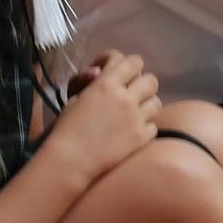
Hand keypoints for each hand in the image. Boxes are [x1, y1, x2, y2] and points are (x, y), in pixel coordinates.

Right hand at [53, 49, 159, 179]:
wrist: (71, 160)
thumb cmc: (66, 128)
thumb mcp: (74, 98)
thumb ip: (90, 82)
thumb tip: (100, 72)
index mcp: (106, 83)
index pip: (131, 61)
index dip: (124, 63)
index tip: (113, 72)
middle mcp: (125, 97)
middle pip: (150, 79)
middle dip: (140, 83)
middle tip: (128, 92)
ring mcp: (136, 118)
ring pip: (156, 101)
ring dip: (145, 104)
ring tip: (133, 112)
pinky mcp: (142, 137)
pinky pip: (153, 125)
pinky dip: (145, 127)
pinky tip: (132, 131)